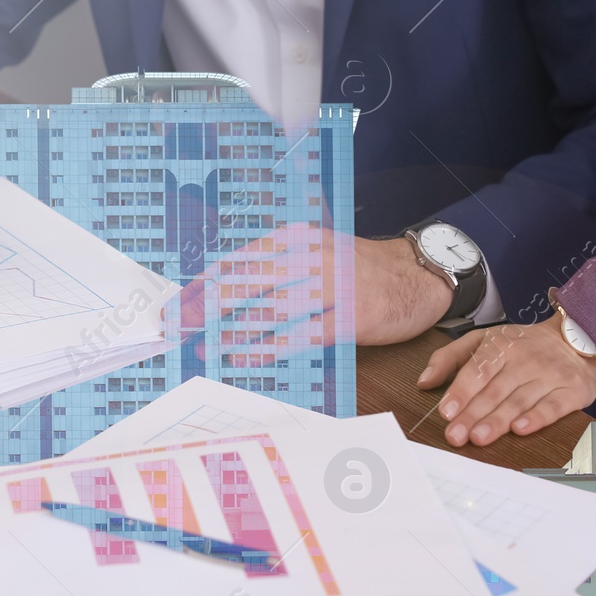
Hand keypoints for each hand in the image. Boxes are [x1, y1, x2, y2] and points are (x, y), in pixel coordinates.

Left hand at [177, 227, 451, 358]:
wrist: (417, 275)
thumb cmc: (358, 268)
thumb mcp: (315, 251)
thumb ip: (275, 266)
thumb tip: (222, 291)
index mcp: (297, 238)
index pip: (239, 260)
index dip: (204, 284)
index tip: (178, 304)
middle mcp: (312, 257)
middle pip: (248, 282)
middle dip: (208, 307)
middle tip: (179, 327)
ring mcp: (333, 286)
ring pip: (272, 310)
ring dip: (234, 331)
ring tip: (205, 347)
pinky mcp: (352, 316)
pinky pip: (303, 335)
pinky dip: (271, 347)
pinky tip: (247, 356)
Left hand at [417, 315, 595, 446]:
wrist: (575, 338)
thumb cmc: (522, 345)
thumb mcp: (483, 339)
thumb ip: (450, 358)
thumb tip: (424, 382)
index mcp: (501, 345)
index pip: (478, 370)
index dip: (461, 391)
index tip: (446, 412)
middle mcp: (525, 360)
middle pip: (495, 390)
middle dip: (473, 414)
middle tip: (455, 435)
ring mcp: (550, 375)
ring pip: (520, 400)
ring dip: (498, 421)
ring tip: (479, 437)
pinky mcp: (572, 390)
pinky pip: (554, 406)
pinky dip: (537, 418)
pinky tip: (520, 429)